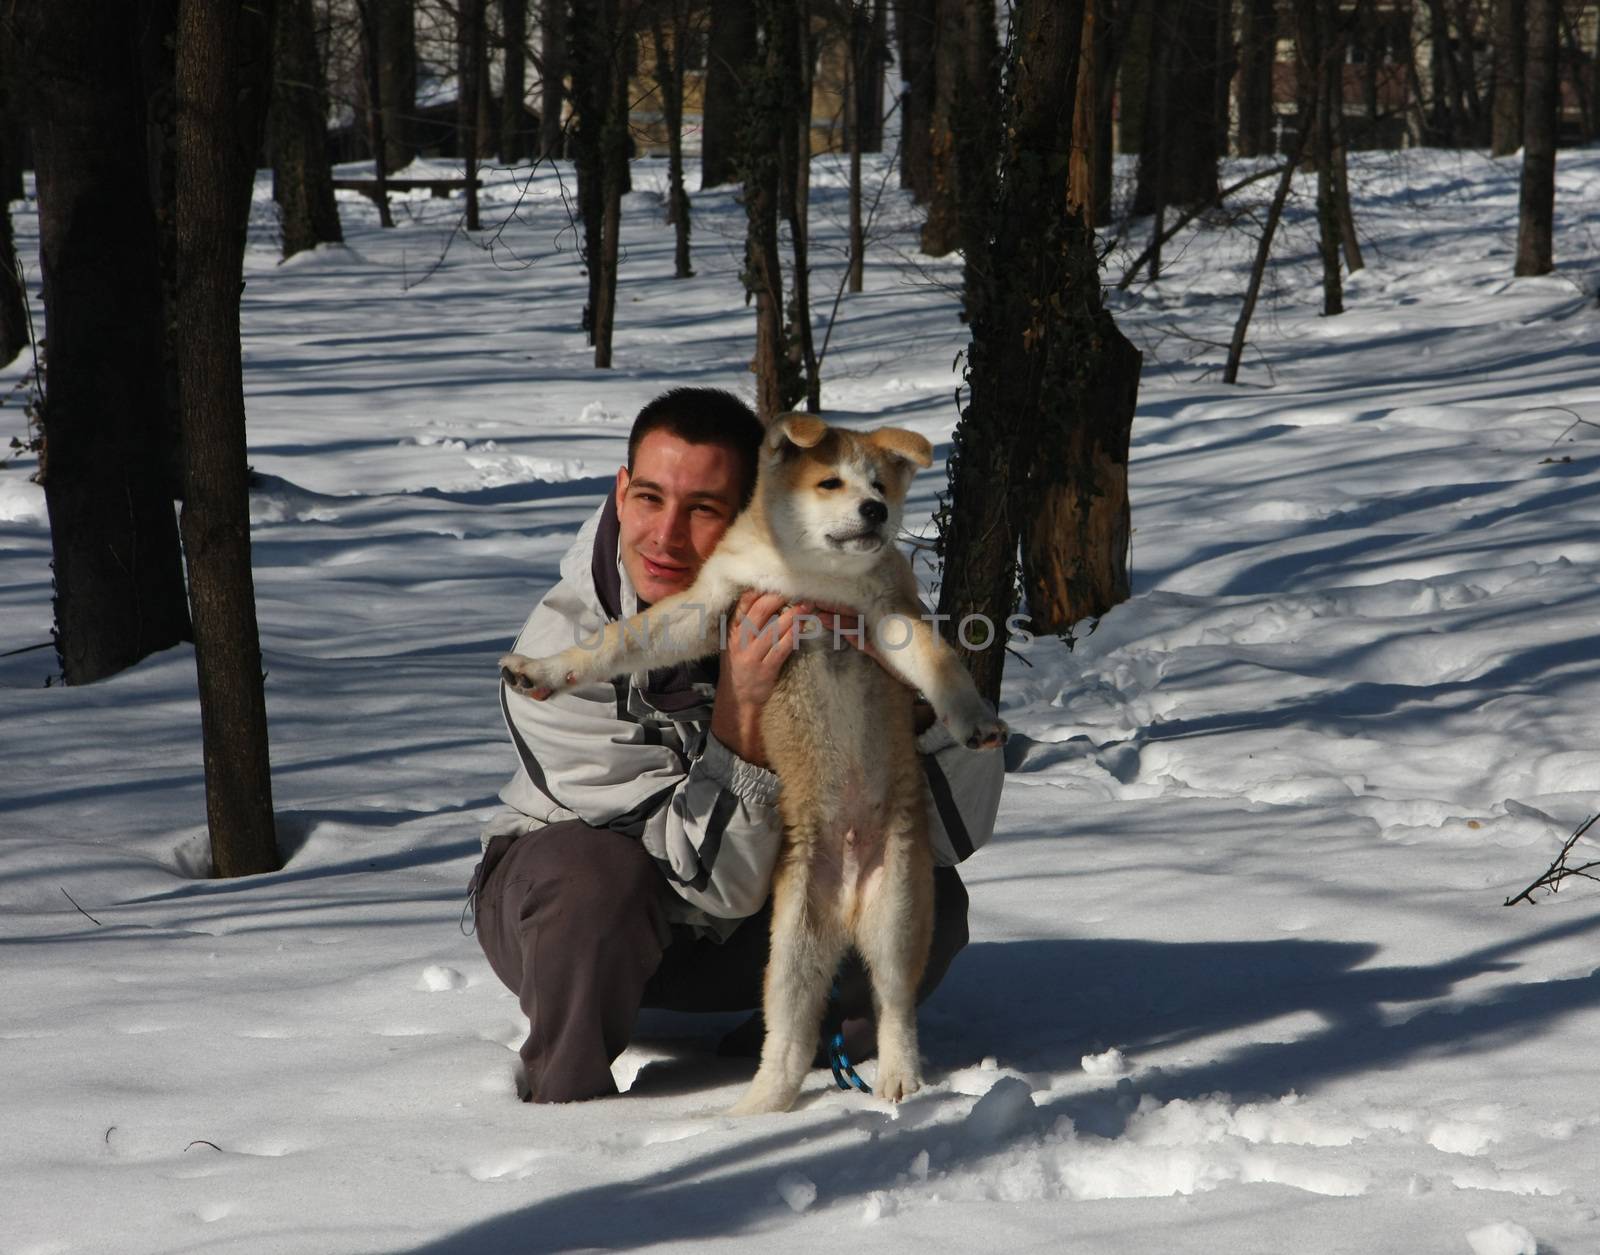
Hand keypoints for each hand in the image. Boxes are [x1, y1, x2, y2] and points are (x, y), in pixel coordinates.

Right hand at [711, 590, 802, 765]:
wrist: (737, 700)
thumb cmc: (739, 668)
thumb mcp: (735, 644)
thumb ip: (747, 624)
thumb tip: (768, 600)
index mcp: (732, 631)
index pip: (744, 603)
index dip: (762, 590)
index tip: (777, 581)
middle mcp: (740, 641)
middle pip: (760, 611)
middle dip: (780, 597)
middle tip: (797, 590)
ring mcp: (752, 655)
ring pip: (775, 628)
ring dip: (794, 615)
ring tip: (807, 605)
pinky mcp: (766, 669)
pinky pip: (783, 647)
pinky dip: (795, 635)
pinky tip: (804, 627)